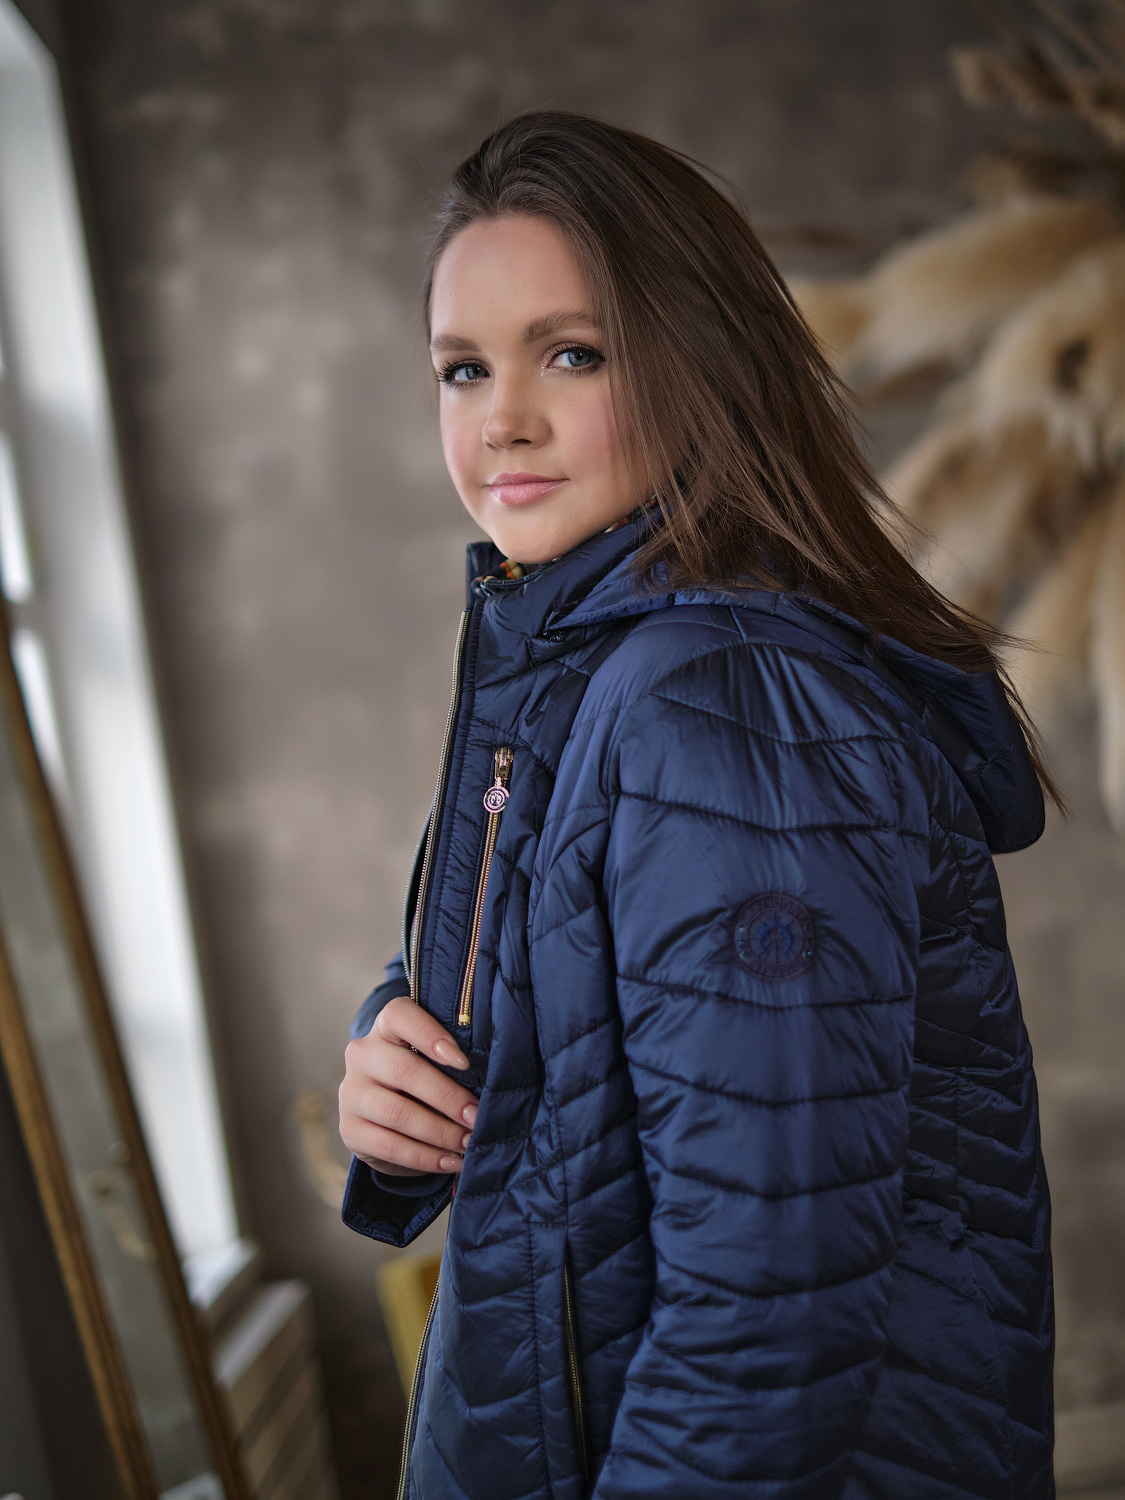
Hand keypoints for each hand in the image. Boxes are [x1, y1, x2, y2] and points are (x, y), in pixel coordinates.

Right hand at [339, 995, 477, 1175]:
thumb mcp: (435, 1061)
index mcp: (385, 1027)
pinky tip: (450, 1161)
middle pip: (404, 1070)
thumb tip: (491, 1082)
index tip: (464, 1062)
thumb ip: (453, 1060)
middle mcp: (362, 1055)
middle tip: (476, 1117)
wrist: (386, 1116)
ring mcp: (351, 1093)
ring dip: (440, 1132)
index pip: (400, 1015)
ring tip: (467, 1142)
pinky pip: (390, 1146)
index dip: (431, 1035)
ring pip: (397, 1113)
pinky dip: (425, 1157)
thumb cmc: (425, 1078)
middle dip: (447, 1097)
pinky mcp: (350, 1130)